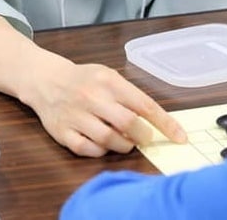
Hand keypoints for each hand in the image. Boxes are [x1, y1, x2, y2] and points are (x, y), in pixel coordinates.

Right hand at [23, 49, 186, 156]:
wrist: (46, 80)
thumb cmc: (84, 79)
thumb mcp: (108, 76)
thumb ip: (128, 95)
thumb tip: (153, 121)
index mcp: (109, 81)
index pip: (144, 105)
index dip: (165, 123)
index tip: (180, 137)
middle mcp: (93, 98)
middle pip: (129, 124)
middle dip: (143, 136)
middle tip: (144, 137)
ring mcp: (77, 116)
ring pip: (111, 141)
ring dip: (124, 145)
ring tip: (125, 139)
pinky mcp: (64, 133)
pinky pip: (90, 150)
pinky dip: (102, 151)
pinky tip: (103, 143)